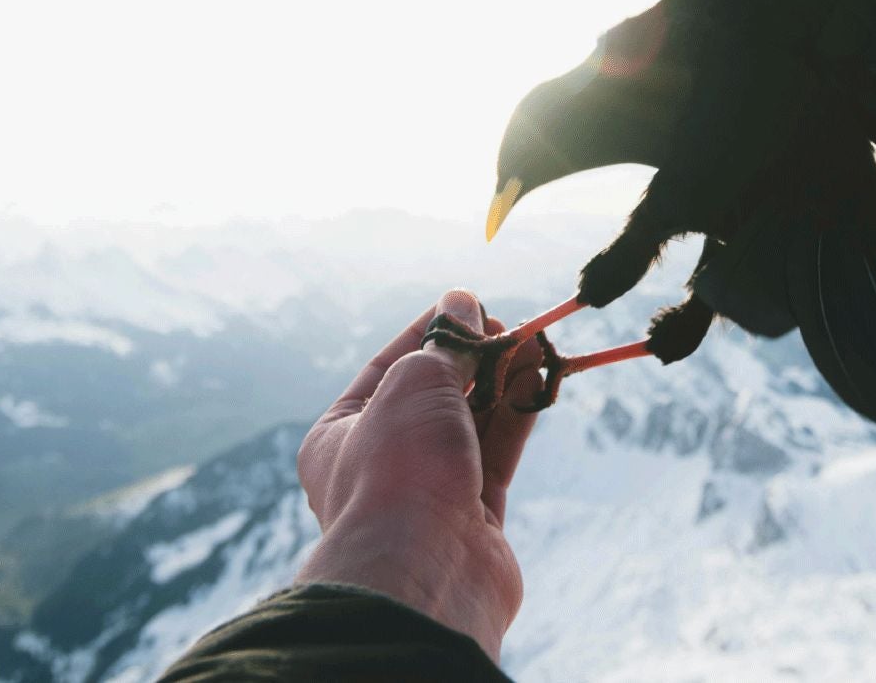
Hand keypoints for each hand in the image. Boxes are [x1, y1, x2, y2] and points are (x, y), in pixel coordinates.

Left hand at [295, 289, 543, 660]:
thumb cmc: (400, 468)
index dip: (430, 331)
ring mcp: (428, 494)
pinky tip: (535, 380)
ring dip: (501, 381)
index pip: (387, 367)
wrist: (425, 572)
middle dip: (473, 357)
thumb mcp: (415, 383)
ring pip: (470, 423)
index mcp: (339, 435)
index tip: (468, 303)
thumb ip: (445, 345)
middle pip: (433, 395)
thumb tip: (462, 303)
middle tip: (509, 324)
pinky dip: (515, 415)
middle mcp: (380, 464)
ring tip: (533, 344)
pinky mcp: (474, 519)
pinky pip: (496, 454)